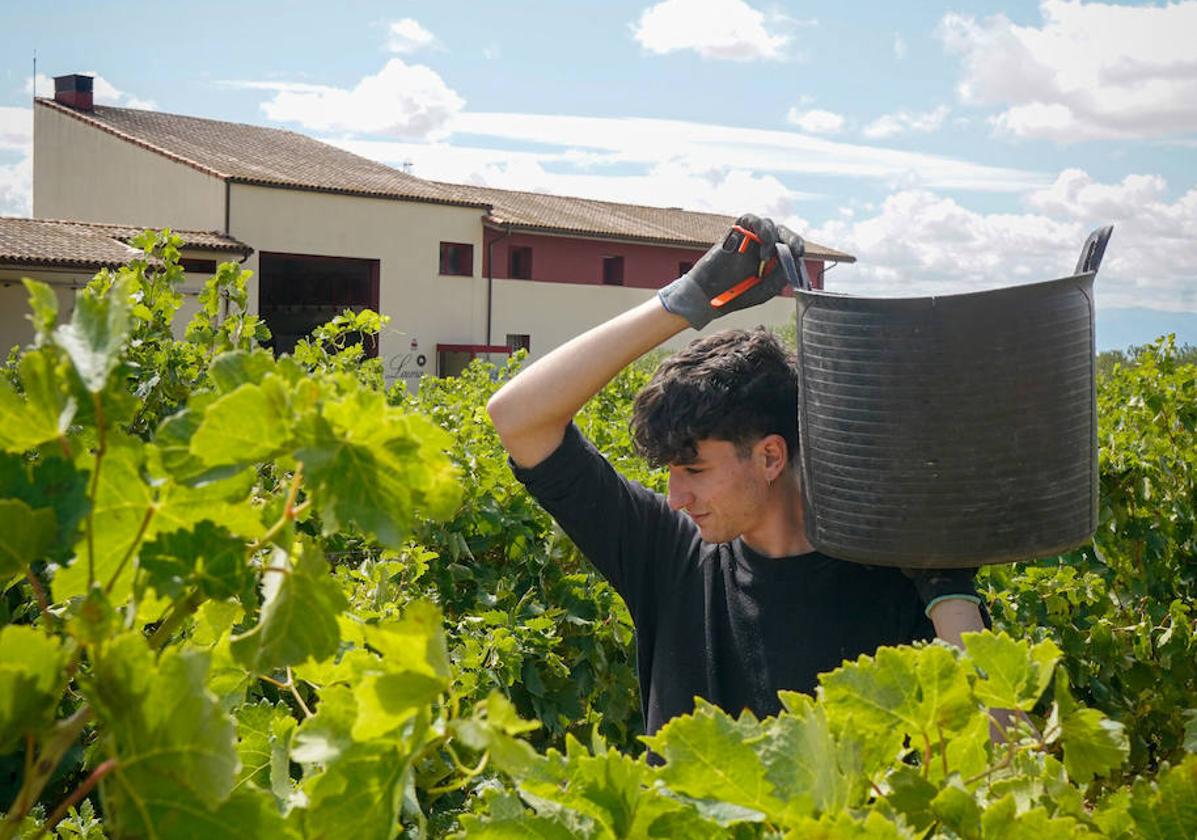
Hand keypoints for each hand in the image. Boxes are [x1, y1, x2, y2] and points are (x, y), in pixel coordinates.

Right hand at [658, 214, 804, 329]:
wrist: (710, 296)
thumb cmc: (737, 295)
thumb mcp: (766, 289)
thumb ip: (781, 275)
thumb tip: (794, 258)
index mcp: (771, 259)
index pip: (788, 244)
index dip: (796, 244)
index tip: (798, 252)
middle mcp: (761, 246)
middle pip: (781, 230)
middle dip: (790, 237)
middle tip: (793, 248)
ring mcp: (748, 239)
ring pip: (767, 223)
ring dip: (771, 236)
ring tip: (765, 255)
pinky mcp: (734, 233)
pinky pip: (749, 218)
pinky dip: (758, 225)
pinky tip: (760, 241)